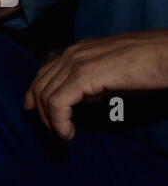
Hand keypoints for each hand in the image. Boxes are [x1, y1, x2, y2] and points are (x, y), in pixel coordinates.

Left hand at [24, 31, 167, 139]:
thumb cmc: (150, 64)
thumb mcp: (113, 73)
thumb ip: (93, 82)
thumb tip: (80, 99)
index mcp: (79, 50)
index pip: (45, 72)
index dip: (35, 94)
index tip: (34, 113)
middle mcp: (73, 53)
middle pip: (41, 85)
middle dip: (42, 113)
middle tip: (54, 132)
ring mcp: (77, 62)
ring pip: (46, 96)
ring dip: (51, 121)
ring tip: (63, 135)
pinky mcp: (84, 75)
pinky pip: (58, 103)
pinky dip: (59, 122)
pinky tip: (68, 133)